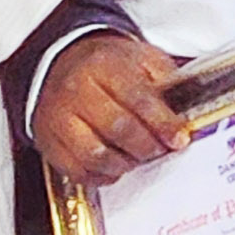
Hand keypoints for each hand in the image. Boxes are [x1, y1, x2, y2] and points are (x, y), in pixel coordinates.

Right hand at [28, 33, 189, 186]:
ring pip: (96, 155)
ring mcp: (58, 117)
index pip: (138, 98)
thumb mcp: (140, 58)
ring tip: (138, 157)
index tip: (179, 138)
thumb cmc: (107, 67)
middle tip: (161, 149)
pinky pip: (78, 171)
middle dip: (148, 146)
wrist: (63, 64)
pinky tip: (115, 166)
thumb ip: (166, 80)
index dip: (163, 123)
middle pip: (118, 128)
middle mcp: (75, 89)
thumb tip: (186, 112)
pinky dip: (102, 176)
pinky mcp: (49, 141)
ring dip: (126, 163)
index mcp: (102, 64)